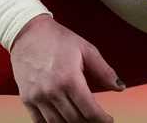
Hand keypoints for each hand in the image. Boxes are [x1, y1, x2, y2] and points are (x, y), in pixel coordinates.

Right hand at [10, 15, 124, 122]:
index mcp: (69, 78)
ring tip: (83, 121)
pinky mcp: (26, 99)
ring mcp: (37, 97)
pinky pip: (40, 122)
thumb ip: (104, 70)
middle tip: (97, 120)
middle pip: (75, 119)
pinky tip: (63, 122)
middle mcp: (52, 91)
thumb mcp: (86, 49)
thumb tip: (119, 87)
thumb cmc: (58, 39)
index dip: (102, 119)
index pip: (89, 110)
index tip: (108, 120)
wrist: (27, 33)